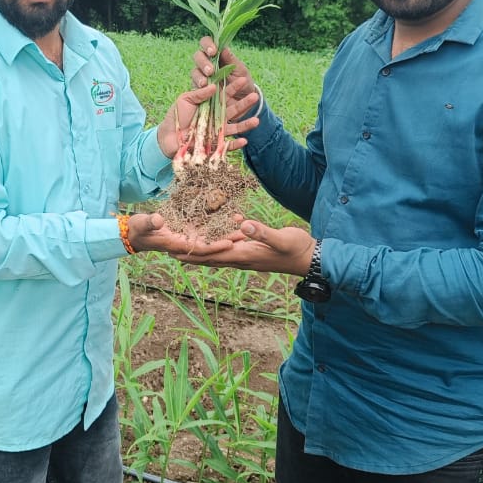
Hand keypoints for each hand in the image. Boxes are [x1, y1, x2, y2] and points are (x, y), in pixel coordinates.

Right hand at [126, 212, 238, 255]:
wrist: (135, 232)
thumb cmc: (138, 229)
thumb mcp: (142, 224)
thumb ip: (150, 223)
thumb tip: (158, 220)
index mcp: (177, 245)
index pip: (200, 249)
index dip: (215, 247)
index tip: (230, 243)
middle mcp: (186, 244)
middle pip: (211, 245)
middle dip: (228, 241)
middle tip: (246, 235)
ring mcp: (188, 237)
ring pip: (212, 237)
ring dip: (227, 233)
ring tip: (244, 225)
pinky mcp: (188, 230)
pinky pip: (206, 229)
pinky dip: (218, 224)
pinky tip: (231, 216)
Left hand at [155, 83, 259, 158]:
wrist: (167, 135)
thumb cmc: (175, 115)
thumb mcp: (186, 99)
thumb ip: (200, 93)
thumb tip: (214, 86)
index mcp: (210, 104)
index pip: (224, 95)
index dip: (233, 87)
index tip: (243, 79)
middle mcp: (216, 117)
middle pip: (233, 110)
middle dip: (244, 104)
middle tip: (256, 96)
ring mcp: (215, 131)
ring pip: (234, 127)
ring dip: (245, 125)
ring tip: (257, 120)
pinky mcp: (213, 144)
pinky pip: (226, 145)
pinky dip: (235, 144)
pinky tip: (245, 140)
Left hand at [169, 217, 313, 276]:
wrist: (312, 258)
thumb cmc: (297, 249)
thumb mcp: (281, 238)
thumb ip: (262, 232)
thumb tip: (242, 224)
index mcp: (245, 255)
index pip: (214, 255)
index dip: (194, 254)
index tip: (175, 252)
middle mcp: (243, 258)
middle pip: (211, 258)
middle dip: (192, 256)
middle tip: (171, 251)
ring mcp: (249, 256)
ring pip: (220, 254)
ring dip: (203, 251)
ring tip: (187, 246)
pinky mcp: (255, 251)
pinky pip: (232, 247)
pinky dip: (220, 243)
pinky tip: (216, 234)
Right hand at [192, 38, 257, 105]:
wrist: (244, 99)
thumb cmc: (243, 81)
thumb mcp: (240, 70)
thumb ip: (231, 60)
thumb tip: (224, 48)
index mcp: (216, 54)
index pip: (206, 43)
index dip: (207, 44)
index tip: (213, 51)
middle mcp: (207, 63)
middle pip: (198, 56)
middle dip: (203, 62)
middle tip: (210, 70)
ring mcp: (202, 75)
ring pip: (194, 71)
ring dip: (199, 76)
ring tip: (205, 82)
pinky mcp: (199, 89)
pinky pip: (195, 86)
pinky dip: (198, 87)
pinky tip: (204, 89)